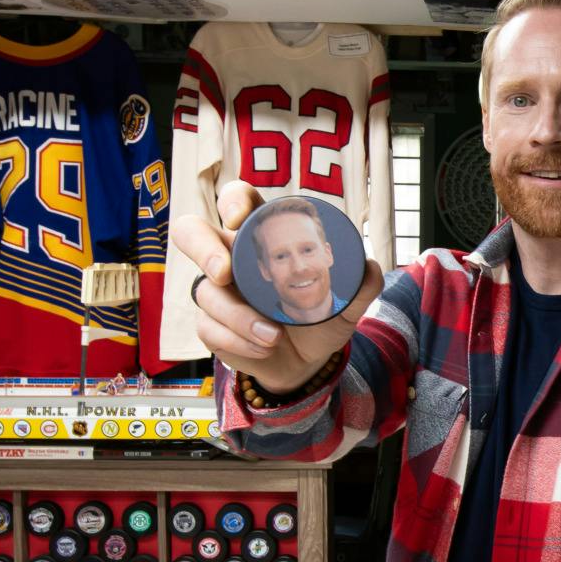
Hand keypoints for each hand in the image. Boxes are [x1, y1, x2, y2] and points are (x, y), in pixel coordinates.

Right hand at [171, 180, 383, 394]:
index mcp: (261, 236)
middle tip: (225, 273)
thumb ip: (360, 284)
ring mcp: (216, 290)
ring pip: (207, 292)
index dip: (233, 200)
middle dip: (201, 248)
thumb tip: (370, 268)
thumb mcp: (346, 302)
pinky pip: (209, 328)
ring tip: (273, 335)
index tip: (241, 217)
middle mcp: (230, 257)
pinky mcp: (210, 323)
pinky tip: (265, 346)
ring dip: (240, 317)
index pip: (238, 200)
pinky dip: (240, 340)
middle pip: (190, 231)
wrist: (307, 360)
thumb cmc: (319, 317)